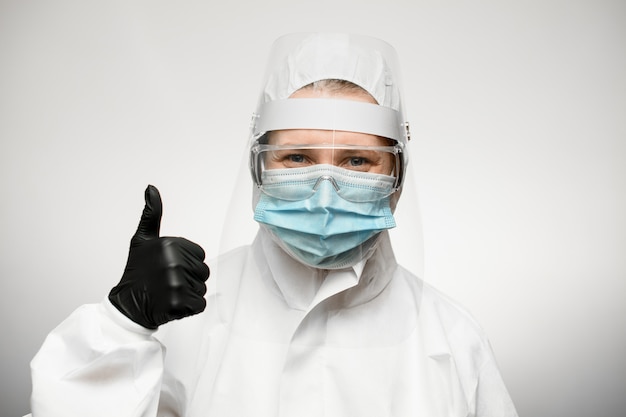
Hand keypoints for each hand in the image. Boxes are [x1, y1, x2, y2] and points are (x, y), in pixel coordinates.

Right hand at [109, 185, 209, 328]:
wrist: (128, 305)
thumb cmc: (138, 272)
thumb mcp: (143, 240)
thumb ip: (151, 214)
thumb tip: (151, 188)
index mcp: (170, 245)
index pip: (200, 255)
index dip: (186, 263)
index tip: (167, 267)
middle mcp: (174, 263)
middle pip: (203, 272)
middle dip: (189, 278)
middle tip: (167, 281)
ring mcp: (176, 284)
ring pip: (201, 288)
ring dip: (188, 293)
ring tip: (168, 292)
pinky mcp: (179, 304)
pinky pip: (199, 305)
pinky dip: (188, 308)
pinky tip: (171, 304)